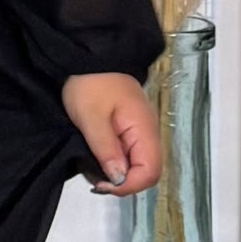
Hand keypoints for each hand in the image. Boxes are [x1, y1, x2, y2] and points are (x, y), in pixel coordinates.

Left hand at [61, 70, 161, 196]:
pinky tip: (94, 156)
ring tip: (90, 166)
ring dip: (116, 174)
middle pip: (146, 172)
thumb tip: (119, 178)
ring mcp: (139, 132)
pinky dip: (112, 162)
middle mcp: (147, 133)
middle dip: (122, 182)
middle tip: (93, 177)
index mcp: (144, 129)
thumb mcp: (91, 118)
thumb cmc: (90, 83)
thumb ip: (106, 149)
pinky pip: (128, 155)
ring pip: (136, 166)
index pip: (150, 171)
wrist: (89, 56)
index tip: (101, 184)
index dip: (128, 185)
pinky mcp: (129, 130)